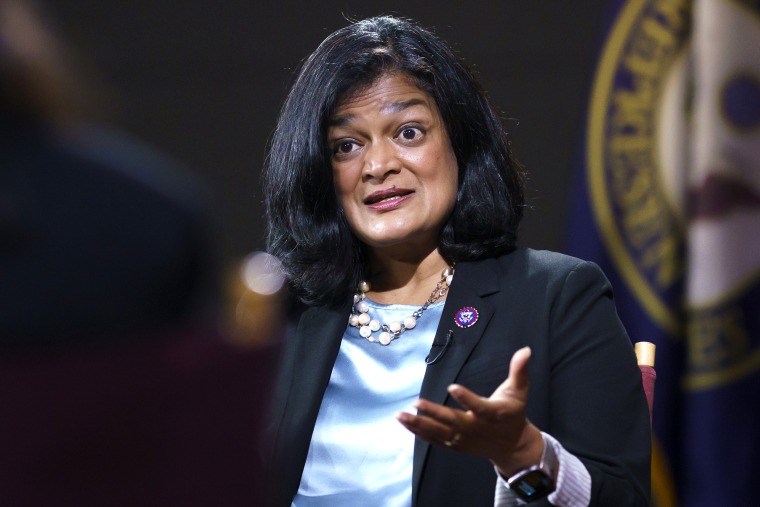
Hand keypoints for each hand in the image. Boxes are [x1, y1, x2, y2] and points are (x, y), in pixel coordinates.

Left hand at [396, 346, 543, 475]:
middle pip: (454, 422)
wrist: (512, 446)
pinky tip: (405, 423)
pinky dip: (420, 433)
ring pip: (440, 433)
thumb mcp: (520, 392)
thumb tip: (526, 350)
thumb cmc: (513, 413)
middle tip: (416, 403)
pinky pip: (436, 440)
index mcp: (494, 414)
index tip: (452, 387)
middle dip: (434, 414)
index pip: (480, 407)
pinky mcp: (457, 446)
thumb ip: (520, 371)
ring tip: (400, 415)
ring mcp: (465, 440)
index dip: (467, 398)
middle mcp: (477, 429)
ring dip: (419, 425)